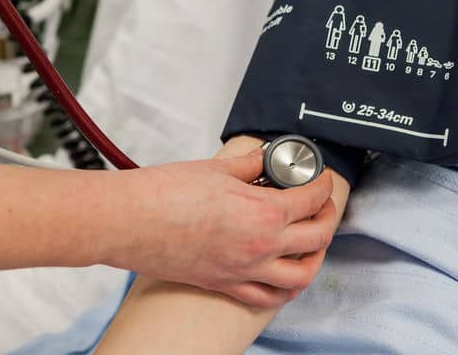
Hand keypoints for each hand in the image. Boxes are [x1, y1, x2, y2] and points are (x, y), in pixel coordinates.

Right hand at [111, 154, 335, 307]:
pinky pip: (267, 297)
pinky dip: (284, 289)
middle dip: (328, 216)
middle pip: (318, 237)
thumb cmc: (163, 194)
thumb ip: (248, 166)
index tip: (320, 177)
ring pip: (301, 276)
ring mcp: (244, 270)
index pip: (312, 199)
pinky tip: (283, 274)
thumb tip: (263, 161)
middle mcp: (261, 246)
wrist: (129, 221)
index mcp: (264, 212)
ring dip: (315, 258)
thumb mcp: (215, 169)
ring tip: (312, 243)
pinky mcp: (225, 284)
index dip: (323, 184)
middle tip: (322, 203)